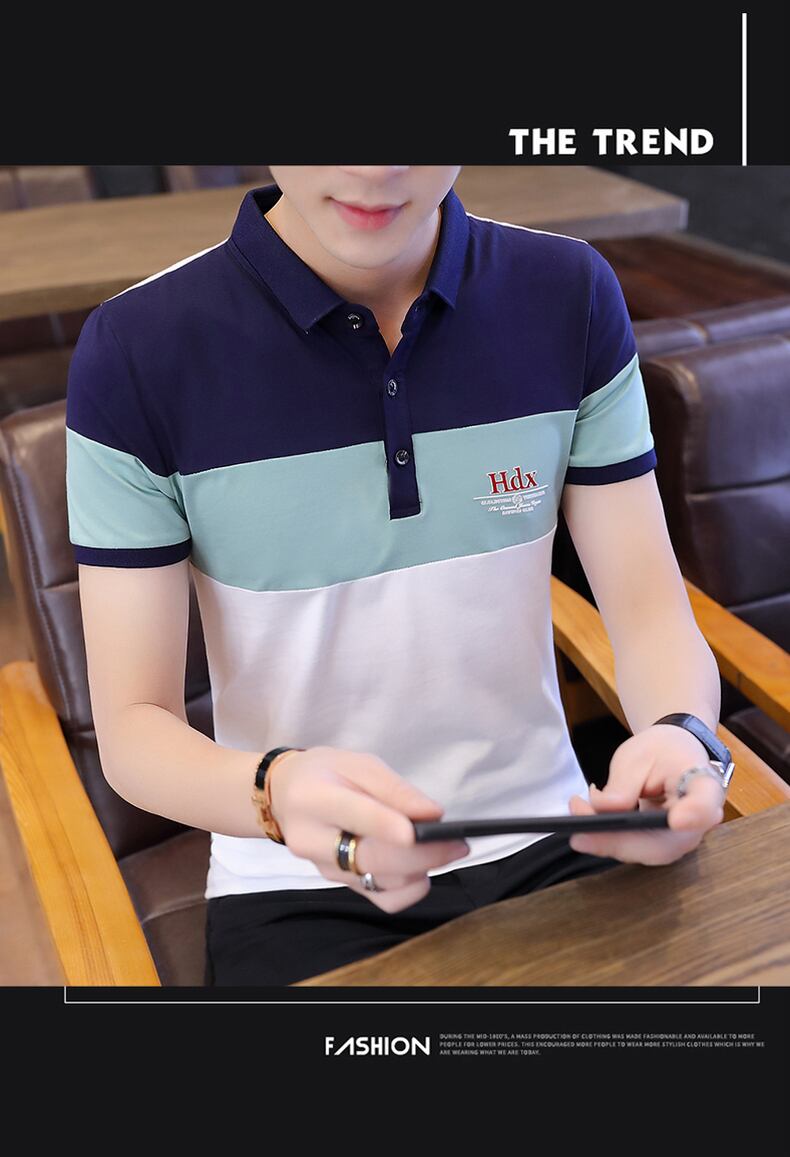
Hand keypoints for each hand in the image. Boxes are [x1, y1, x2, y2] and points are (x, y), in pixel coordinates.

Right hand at [267, 746, 469, 911]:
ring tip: (444, 849)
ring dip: (421, 870)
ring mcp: (324, 869)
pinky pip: (381, 899)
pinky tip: (422, 869)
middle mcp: (313, 840)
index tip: (418, 831)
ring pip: (380, 883)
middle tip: (459, 843)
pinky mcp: (339, 885)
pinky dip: (409, 889)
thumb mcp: (357, 763)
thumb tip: (433, 814)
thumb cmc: (325, 772)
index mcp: (314, 798)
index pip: (353, 815)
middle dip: (422, 855)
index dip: (386, 826)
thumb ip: (394, 788)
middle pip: (372, 858)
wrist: (284, 796)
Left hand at [567, 724, 725, 865]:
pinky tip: (584, 820)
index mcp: (704, 786)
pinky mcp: (662, 844)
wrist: (670, 756)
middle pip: (665, 843)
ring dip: (605, 840)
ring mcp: (681, 837)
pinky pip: (635, 848)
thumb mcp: (639, 755)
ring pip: (645, 851)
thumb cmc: (660, 751)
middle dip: (617, 841)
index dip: (694, 815)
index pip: (705, 804)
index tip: (677, 820)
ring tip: (577, 811)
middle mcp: (699, 821)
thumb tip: (603, 808)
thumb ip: (623, 783)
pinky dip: (606, 839)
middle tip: (579, 831)